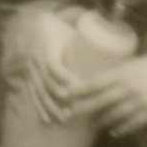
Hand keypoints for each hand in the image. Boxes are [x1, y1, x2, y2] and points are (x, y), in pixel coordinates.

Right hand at [8, 7, 133, 125]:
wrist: (31, 27)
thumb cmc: (58, 29)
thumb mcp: (69, 33)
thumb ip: (90, 42)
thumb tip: (117, 49)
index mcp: (47, 47)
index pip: (52, 63)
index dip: (62, 75)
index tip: (75, 85)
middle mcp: (37, 60)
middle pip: (47, 81)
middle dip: (60, 96)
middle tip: (75, 107)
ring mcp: (31, 70)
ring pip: (40, 91)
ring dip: (52, 107)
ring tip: (65, 118)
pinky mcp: (29, 78)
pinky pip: (33, 95)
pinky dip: (40, 108)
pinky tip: (48, 119)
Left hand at [67, 44, 146, 138]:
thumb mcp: (142, 59)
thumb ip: (128, 68)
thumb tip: (115, 72)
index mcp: (125, 71)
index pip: (95, 83)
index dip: (78, 90)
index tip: (65, 95)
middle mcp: (129, 88)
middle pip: (100, 101)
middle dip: (83, 109)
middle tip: (69, 115)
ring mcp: (141, 102)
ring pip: (115, 115)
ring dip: (101, 121)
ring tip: (92, 126)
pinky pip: (133, 123)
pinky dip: (122, 128)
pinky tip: (115, 132)